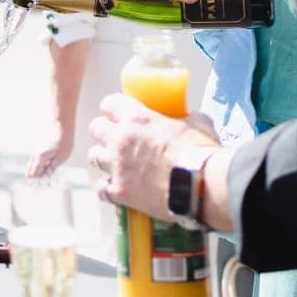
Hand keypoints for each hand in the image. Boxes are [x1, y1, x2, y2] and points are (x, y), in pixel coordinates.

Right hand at [25, 130, 72, 178]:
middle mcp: (35, 155)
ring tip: (51, 168)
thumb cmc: (64, 142)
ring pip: (32, 166)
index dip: (39, 180)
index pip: (32, 174)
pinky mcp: (37, 149)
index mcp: (40, 158)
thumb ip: (52, 168)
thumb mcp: (61, 157)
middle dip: (37, 176)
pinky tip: (51, 160)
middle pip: (29, 171)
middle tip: (49, 176)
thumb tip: (46, 178)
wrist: (62, 126)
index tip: (48, 181)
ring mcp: (35, 151)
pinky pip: (35, 160)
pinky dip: (41, 164)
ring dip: (40, 170)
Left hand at [84, 94, 218, 223]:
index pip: (109, 104)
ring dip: (104, 158)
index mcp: (137, 118)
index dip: (114, 109)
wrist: (202, 188)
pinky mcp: (120, 192)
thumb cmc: (200, 154)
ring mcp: (117, 167)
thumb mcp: (198, 125)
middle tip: (117, 138)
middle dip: (105, 131)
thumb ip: (188, 118)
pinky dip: (107, 189)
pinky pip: (101, 189)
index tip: (119, 113)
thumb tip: (192, 117)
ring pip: (94, 156)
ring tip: (116, 164)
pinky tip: (117, 189)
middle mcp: (120, 140)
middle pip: (96, 128)